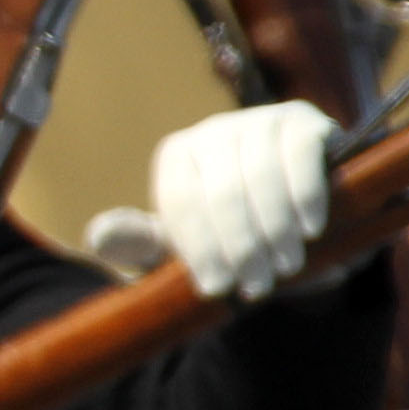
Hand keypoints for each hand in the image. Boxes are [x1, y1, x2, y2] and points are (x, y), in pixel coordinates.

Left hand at [112, 101, 336, 300]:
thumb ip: (141, 247)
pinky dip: (304, 197)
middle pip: (222, 193)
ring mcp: (260, 120)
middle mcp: (214, 131)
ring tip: (284, 267)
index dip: (198, 250)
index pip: (181, 203)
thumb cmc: (233, 236)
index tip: (215, 288)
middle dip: (240, 247)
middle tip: (256, 288)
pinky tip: (309, 230)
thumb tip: (100, 238)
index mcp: (177, 157)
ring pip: (262, 178)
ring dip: (274, 230)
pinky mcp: (303, 122)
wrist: (299, 220)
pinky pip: (300, 158)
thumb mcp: (184, 247)